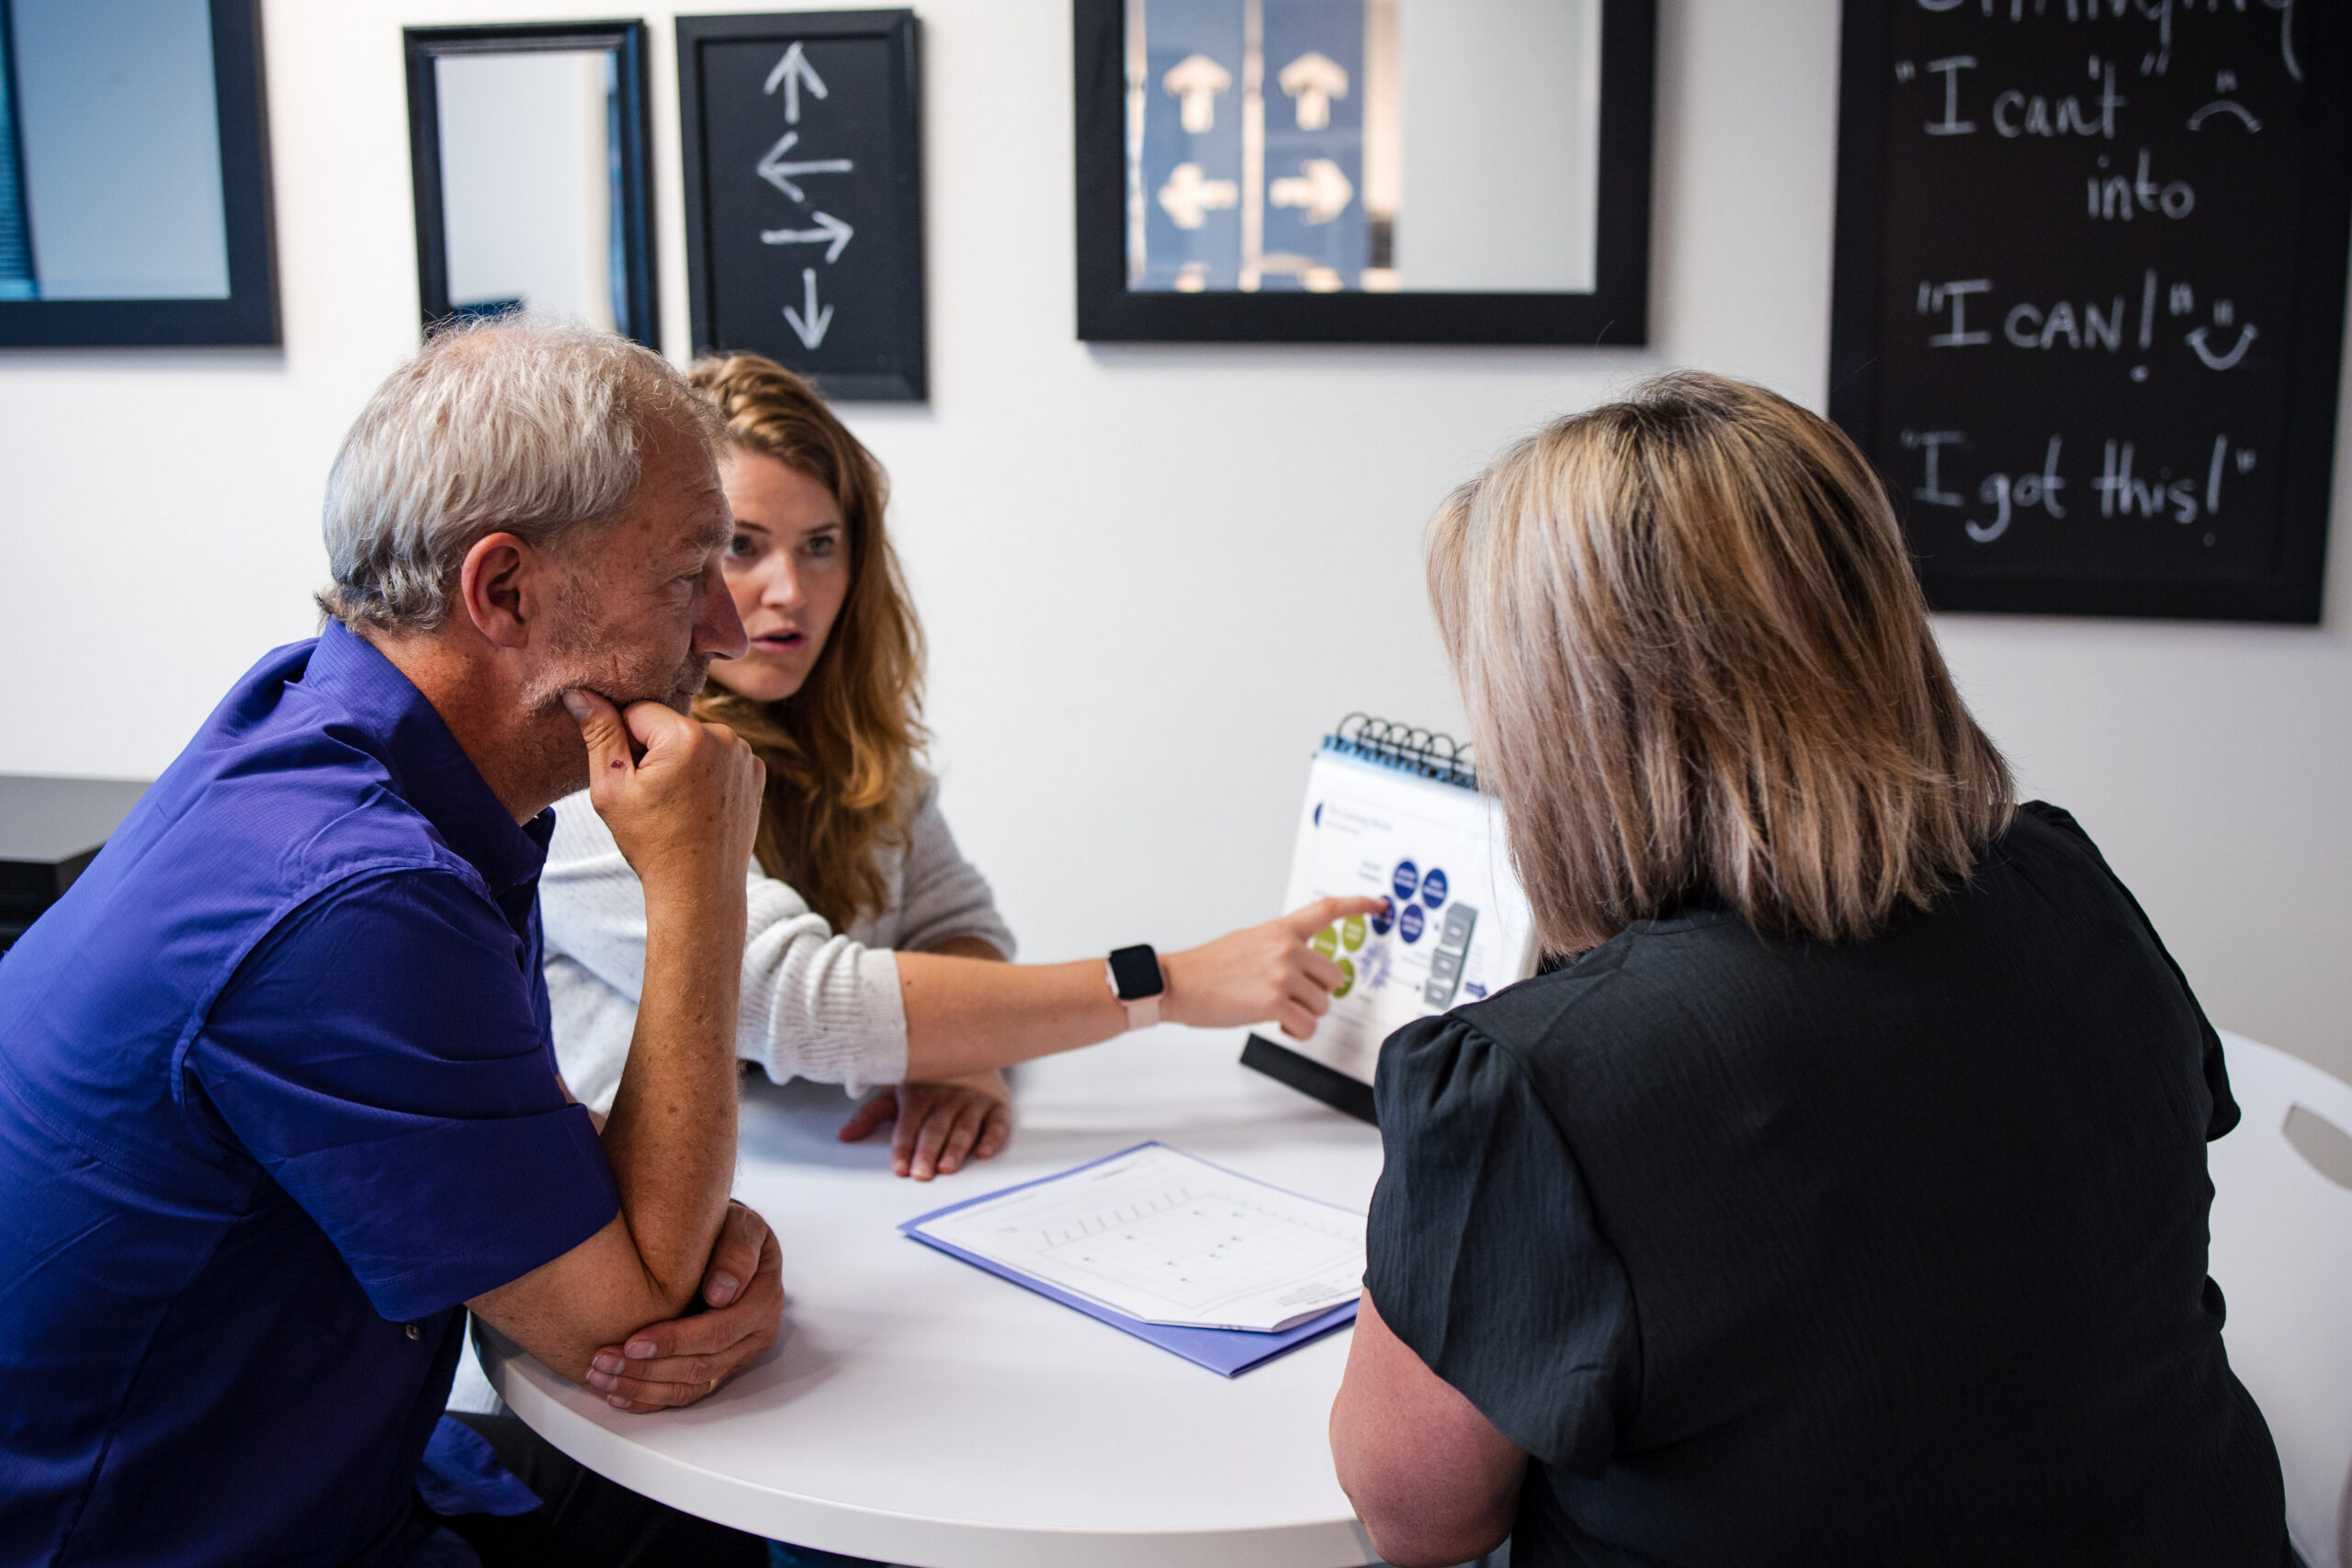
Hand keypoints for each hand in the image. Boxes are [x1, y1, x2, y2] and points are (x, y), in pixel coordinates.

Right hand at [563, 689, 762, 904]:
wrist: (699, 889)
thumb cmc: (651, 842)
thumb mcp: (611, 788)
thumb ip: (598, 733)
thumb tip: (579, 691)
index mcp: (686, 735)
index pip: (637, 711)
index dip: (624, 743)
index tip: (631, 779)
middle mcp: (724, 736)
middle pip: (668, 725)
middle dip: (653, 750)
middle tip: (652, 796)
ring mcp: (745, 755)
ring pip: (693, 740)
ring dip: (680, 760)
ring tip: (676, 804)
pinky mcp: (755, 772)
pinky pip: (718, 757)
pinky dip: (705, 773)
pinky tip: (697, 805)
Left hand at [583, 1200, 782, 1412]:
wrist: (727, 1240)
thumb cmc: (731, 1230)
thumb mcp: (743, 1227)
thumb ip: (737, 1253)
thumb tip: (722, 1293)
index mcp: (762, 1304)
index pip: (717, 1333)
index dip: (674, 1342)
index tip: (633, 1342)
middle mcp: (752, 1337)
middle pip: (699, 1367)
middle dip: (647, 1369)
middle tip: (603, 1361)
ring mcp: (734, 1357)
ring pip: (688, 1386)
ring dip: (641, 1388)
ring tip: (601, 1377)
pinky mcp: (716, 1367)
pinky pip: (683, 1392)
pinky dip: (649, 1399)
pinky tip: (618, 1394)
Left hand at [837, 1072, 1012, 1179]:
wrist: (971, 1048)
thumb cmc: (929, 1078)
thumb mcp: (897, 1092)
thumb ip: (871, 1115)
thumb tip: (843, 1136)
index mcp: (920, 1094)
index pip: (909, 1124)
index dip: (903, 1146)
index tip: (899, 1168)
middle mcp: (947, 1097)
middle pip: (936, 1128)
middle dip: (928, 1151)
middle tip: (922, 1174)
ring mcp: (974, 1101)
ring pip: (964, 1127)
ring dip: (956, 1148)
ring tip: (947, 1167)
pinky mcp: (998, 1105)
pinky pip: (997, 1123)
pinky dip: (993, 1138)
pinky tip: (984, 1152)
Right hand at [1161, 895, 1388, 1039]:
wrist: (1177, 983)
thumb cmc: (1208, 968)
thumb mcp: (1249, 942)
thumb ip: (1280, 948)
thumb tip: (1300, 965)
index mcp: (1281, 930)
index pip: (1328, 909)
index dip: (1359, 904)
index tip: (1380, 904)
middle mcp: (1287, 949)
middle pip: (1334, 977)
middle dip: (1316, 993)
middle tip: (1289, 997)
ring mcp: (1282, 975)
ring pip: (1322, 1005)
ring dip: (1304, 1014)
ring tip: (1274, 1010)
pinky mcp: (1274, 1003)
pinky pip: (1307, 1026)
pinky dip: (1296, 1032)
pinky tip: (1278, 1025)